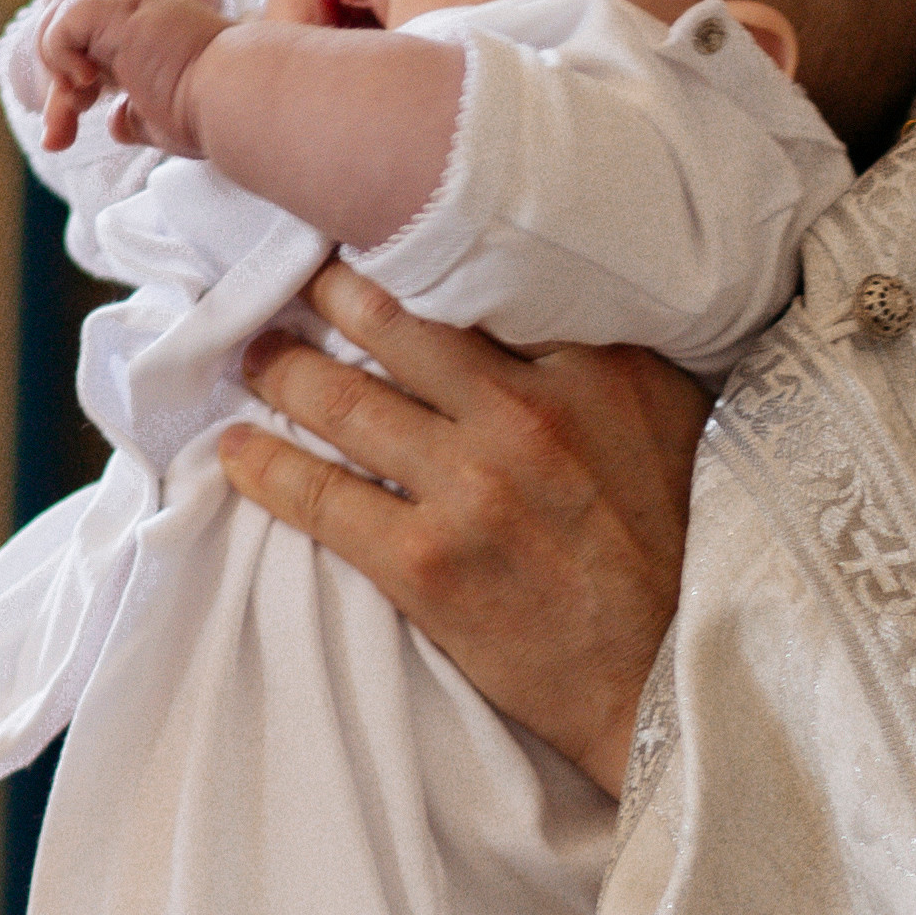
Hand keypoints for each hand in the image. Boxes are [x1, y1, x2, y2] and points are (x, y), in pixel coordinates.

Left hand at [35, 0, 229, 153]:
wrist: (244, 99)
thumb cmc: (221, 116)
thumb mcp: (167, 123)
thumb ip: (138, 118)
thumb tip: (116, 124)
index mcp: (153, 36)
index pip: (91, 45)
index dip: (68, 90)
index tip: (63, 137)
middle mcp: (143, 13)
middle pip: (72, 21)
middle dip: (53, 76)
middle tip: (58, 134)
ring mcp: (135, 8)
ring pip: (65, 5)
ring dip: (52, 57)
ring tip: (72, 101)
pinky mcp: (125, 14)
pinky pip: (67, 16)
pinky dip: (60, 51)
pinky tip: (83, 85)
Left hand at [219, 263, 711, 795]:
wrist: (674, 677)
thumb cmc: (683, 552)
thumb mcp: (674, 421)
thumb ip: (610, 357)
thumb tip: (544, 301)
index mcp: (594, 367)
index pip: (481, 282)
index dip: (416, 254)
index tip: (373, 237)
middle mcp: (528, 414)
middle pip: (395, 323)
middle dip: (327, 293)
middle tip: (291, 280)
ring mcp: (472, 489)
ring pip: (343, 401)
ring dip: (282, 371)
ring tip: (254, 356)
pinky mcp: (428, 565)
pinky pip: (319, 497)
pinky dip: (263, 467)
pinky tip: (233, 450)